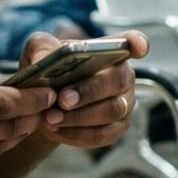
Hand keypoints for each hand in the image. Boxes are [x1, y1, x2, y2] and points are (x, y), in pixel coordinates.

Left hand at [19, 31, 149, 148]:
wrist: (43, 103)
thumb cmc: (49, 70)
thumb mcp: (39, 52)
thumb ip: (41, 48)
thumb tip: (43, 60)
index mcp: (110, 51)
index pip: (132, 42)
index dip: (138, 44)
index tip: (137, 47)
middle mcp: (123, 77)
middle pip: (118, 81)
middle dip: (90, 91)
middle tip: (63, 99)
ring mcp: (123, 105)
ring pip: (111, 111)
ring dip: (80, 117)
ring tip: (51, 117)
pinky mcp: (115, 130)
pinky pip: (102, 135)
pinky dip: (77, 134)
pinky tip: (57, 129)